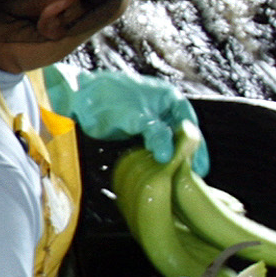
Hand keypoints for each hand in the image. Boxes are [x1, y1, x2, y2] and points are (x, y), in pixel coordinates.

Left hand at [45, 67, 209, 173]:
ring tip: (179, 179)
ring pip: (166, 142)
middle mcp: (161, 107)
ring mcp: (149, 119)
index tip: (200, 166)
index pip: (190, 123)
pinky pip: (152, 146)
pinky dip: (157, 158)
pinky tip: (161, 172)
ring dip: (172, 158)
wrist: (75, 97)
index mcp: (168, 97)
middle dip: (186, 154)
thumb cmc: (106, 98)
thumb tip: (168, 156)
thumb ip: (155, 134)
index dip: (196, 145)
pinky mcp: (135, 131)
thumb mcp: (136, 116)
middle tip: (193, 177)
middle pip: (181, 134)